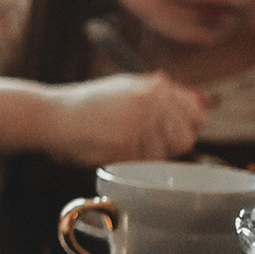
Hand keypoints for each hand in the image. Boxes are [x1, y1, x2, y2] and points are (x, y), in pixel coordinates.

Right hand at [41, 73, 207, 166]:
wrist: (50, 115)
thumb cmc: (88, 106)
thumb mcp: (129, 90)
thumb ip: (168, 97)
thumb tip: (205, 103)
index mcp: (156, 86)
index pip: (195, 116)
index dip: (177, 128)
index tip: (156, 130)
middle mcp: (151, 101)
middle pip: (185, 140)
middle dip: (163, 146)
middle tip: (133, 138)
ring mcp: (138, 123)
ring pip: (163, 157)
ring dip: (142, 158)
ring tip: (115, 141)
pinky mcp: (124, 145)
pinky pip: (141, 168)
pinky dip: (125, 164)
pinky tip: (106, 149)